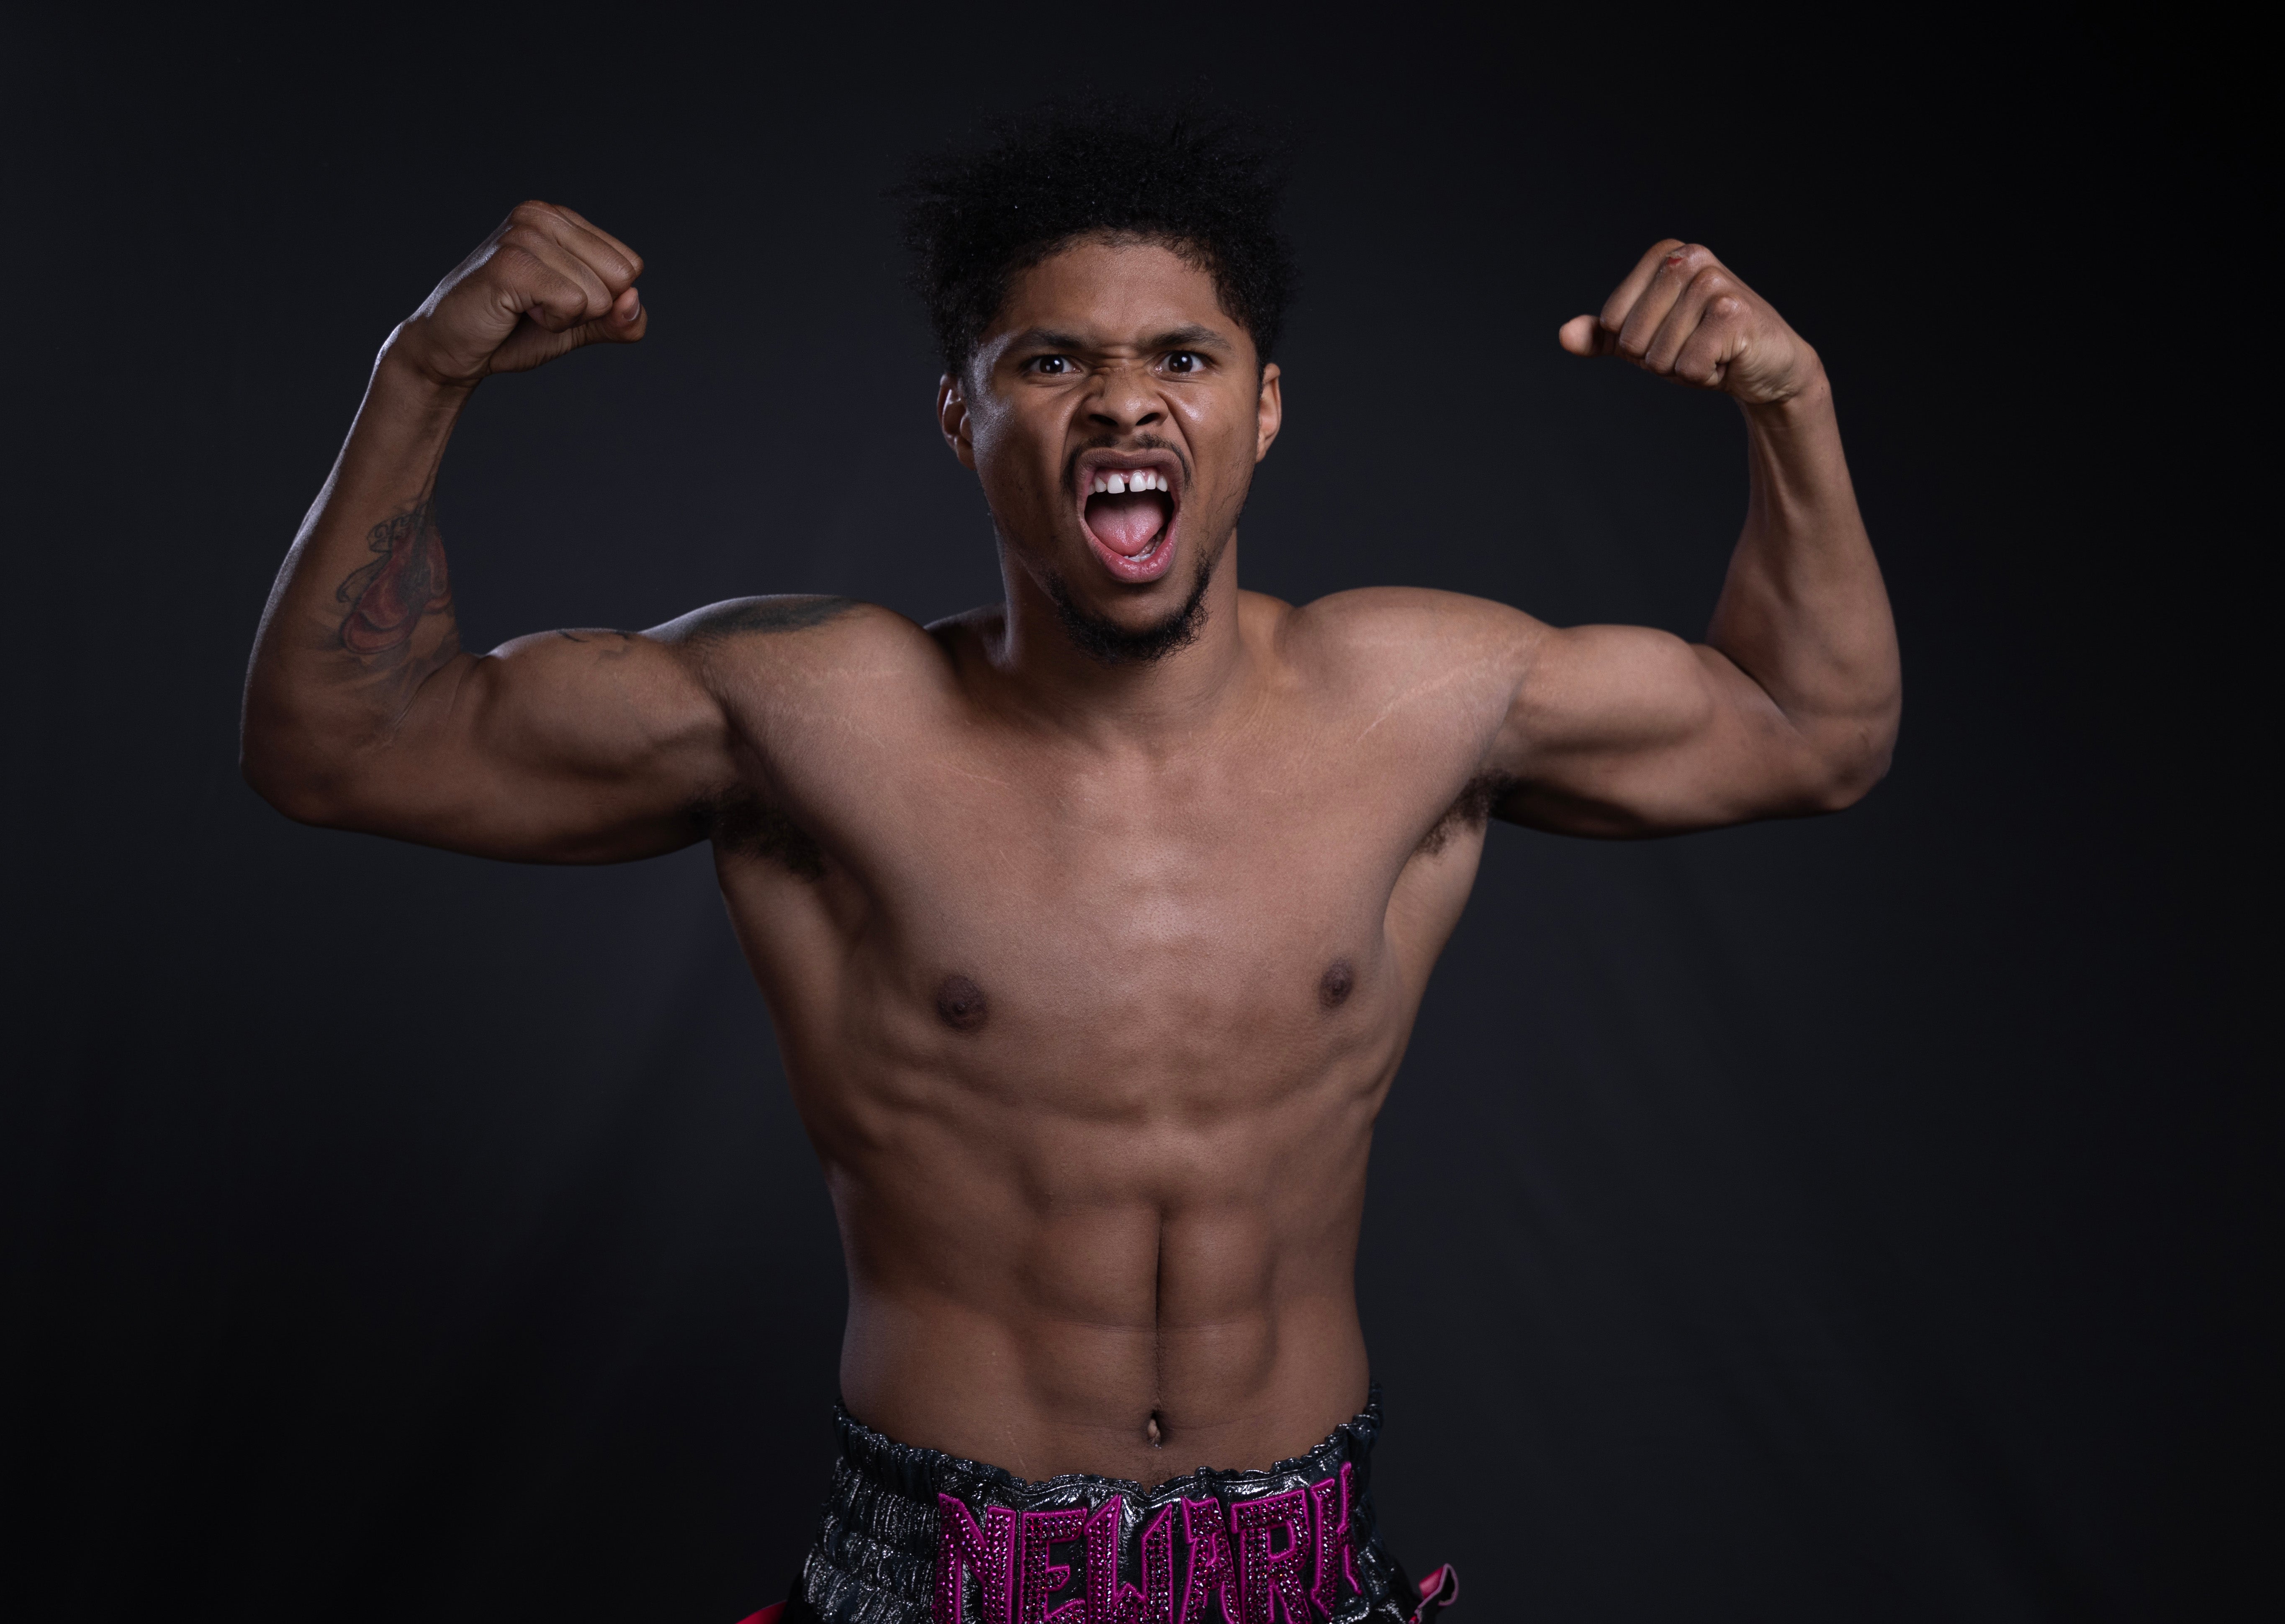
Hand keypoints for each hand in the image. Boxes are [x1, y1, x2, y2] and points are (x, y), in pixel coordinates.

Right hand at [392, 201, 646, 387]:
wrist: (452, 352)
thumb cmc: (514, 332)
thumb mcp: (580, 326)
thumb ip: (619, 320)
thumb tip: (634, 302)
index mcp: (559, 219)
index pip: (629, 266)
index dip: (602, 299)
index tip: (555, 300)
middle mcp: (540, 215)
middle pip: (620, 278)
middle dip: (586, 309)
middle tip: (537, 307)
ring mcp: (523, 235)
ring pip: (598, 295)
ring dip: (563, 318)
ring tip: (522, 309)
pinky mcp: (510, 263)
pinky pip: (573, 303)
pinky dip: (551, 322)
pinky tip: (515, 312)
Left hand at [1559, 240, 1817, 405]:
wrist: (1766, 366)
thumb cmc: (1704, 347)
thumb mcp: (1648, 339)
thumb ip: (1604, 337)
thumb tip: (1564, 335)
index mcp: (1665, 256)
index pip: (1611, 320)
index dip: (1637, 343)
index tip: (1672, 335)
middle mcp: (1690, 259)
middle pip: (1632, 339)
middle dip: (1658, 358)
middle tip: (1694, 347)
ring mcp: (1714, 283)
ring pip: (1659, 356)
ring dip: (1683, 368)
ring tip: (1712, 352)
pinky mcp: (1735, 313)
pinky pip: (1688, 366)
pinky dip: (1704, 376)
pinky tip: (1726, 360)